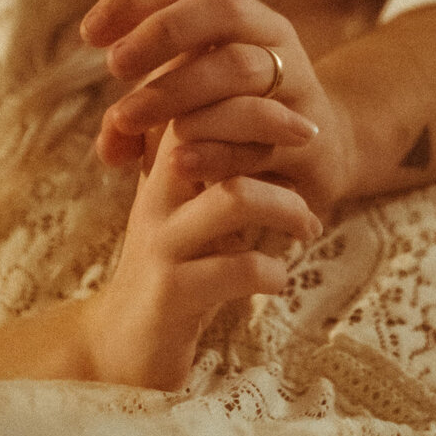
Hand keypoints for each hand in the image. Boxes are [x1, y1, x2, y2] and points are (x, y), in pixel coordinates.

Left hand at [80, 0, 353, 216]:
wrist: (318, 155)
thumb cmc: (230, 121)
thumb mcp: (181, 107)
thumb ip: (136, 120)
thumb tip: (108, 146)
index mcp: (234, 14)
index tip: (89, 36)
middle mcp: (271, 36)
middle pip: (223, 7)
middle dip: (162, 32)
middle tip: (114, 67)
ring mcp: (296, 82)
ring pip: (241, 67)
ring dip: (177, 90)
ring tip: (127, 118)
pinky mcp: (308, 138)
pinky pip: (262, 133)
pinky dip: (216, 147)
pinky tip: (177, 163)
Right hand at [83, 121, 321, 390]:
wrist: (124, 347)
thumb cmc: (178, 266)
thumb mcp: (193, 205)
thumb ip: (219, 159)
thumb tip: (279, 110)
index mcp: (162, 168)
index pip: (197, 101)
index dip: (246, 88)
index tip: (295, 109)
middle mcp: (156, 197)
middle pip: (205, 130)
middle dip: (267, 124)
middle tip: (311, 140)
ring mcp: (161, 244)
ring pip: (233, 196)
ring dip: (287, 207)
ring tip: (308, 226)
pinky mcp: (170, 295)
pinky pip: (238, 269)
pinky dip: (272, 271)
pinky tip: (277, 280)